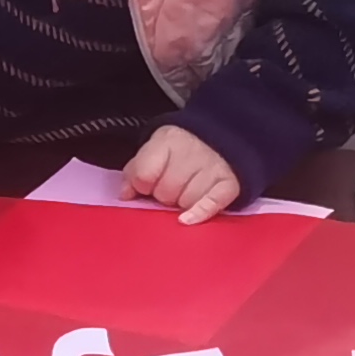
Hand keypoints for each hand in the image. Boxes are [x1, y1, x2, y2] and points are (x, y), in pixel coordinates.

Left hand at [122, 125, 242, 223]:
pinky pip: (211, 205)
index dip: (142, 185)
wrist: (222, 137)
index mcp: (168, 141)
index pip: (144, 175)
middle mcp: (192, 152)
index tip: (148, 185)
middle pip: (166, 191)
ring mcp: (212, 168)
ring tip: (185, 193)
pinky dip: (198, 213)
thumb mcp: (154, 150)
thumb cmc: (180, 150)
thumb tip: (125, 195)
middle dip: (164, 195)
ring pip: (186, 201)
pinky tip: (186, 219)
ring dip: (182, 204)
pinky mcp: (229, 183)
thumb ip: (136, 171)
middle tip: (170, 189)